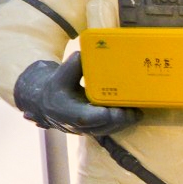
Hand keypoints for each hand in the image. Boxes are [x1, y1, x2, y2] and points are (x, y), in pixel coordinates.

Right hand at [10, 55, 136, 136]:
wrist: (46, 103)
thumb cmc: (55, 87)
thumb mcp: (60, 76)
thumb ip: (72, 66)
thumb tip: (85, 54)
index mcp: (67, 112)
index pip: (88, 118)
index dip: (104, 115)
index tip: (118, 108)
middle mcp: (78, 125)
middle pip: (104, 126)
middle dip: (121, 119)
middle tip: (135, 108)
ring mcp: (87, 130)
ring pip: (109, 129)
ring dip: (124, 122)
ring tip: (137, 110)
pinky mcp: (94, 129)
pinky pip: (110, 129)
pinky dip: (122, 123)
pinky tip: (132, 113)